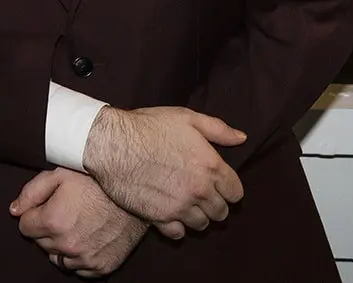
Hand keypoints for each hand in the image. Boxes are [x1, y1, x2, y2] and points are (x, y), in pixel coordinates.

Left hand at [12, 168, 147, 277]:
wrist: (134, 193)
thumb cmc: (96, 181)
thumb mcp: (59, 175)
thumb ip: (31, 192)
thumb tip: (14, 210)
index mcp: (53, 221)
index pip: (25, 227)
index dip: (33, 215)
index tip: (44, 208)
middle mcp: (67, 244)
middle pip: (41, 244)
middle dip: (46, 230)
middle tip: (63, 214)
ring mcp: (85, 258)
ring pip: (58, 259)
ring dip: (61, 247)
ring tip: (74, 227)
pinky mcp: (102, 266)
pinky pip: (80, 270)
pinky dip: (79, 259)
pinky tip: (86, 240)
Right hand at [81, 105, 246, 235]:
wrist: (111, 143)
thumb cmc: (147, 126)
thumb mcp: (185, 118)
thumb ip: (217, 129)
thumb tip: (241, 138)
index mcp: (211, 166)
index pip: (236, 193)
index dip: (228, 189)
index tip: (217, 184)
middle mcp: (200, 190)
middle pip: (221, 212)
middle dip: (214, 204)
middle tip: (200, 194)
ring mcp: (180, 206)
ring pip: (202, 225)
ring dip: (196, 216)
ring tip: (185, 204)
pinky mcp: (159, 217)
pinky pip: (178, 234)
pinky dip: (176, 227)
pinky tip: (169, 213)